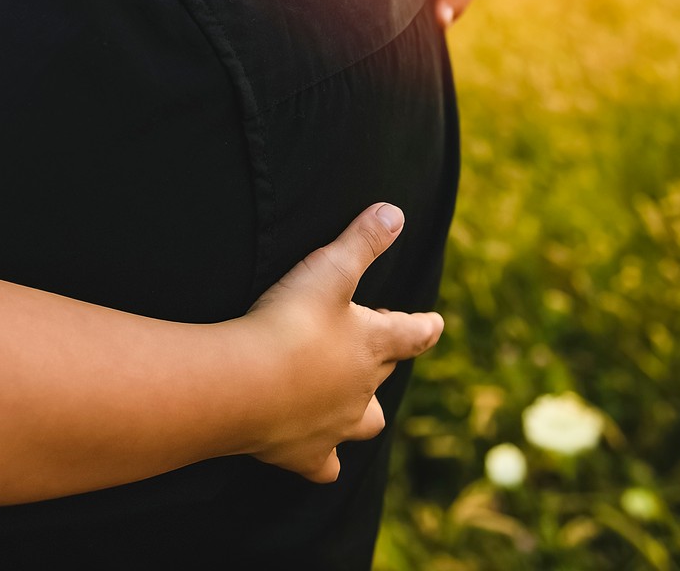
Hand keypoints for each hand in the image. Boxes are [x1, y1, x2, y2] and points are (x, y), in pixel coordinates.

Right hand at [239, 204, 443, 482]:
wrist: (244, 384)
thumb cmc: (289, 322)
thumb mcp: (328, 269)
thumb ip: (361, 240)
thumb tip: (395, 212)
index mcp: (372, 344)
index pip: (410, 334)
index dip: (423, 327)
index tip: (435, 324)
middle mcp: (362, 389)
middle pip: (384, 377)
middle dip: (382, 362)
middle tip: (366, 347)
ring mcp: (335, 425)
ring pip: (366, 423)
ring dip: (363, 413)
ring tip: (352, 404)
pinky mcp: (305, 454)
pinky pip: (324, 467)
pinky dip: (324, 463)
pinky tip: (318, 457)